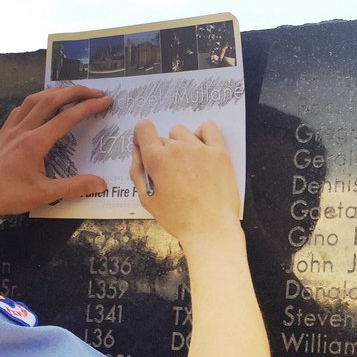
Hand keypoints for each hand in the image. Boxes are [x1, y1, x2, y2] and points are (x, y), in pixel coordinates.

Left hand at [0, 84, 111, 232]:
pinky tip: (42, 105)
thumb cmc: (9, 196)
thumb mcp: (45, 194)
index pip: (67, 118)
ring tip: (72, 92)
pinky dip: (36, 100)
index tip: (105, 101)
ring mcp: (11, 128)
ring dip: (55, 91)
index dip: (88, 107)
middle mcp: (23, 129)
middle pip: (51, 100)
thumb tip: (102, 184)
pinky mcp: (3, 132)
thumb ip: (75, 187)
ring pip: (34, 99)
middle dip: (75, 91)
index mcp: (35, 143)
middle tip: (94, 91)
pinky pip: (21, 108)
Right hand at [129, 119, 240, 248]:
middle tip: (170, 173)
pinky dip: (203, 133)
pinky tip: (202, 148)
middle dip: (163, 152)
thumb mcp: (147, 200)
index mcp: (156, 159)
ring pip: (183, 132)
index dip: (142, 137)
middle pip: (163, 137)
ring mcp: (200, 148)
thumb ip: (138, 172)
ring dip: (181, 143)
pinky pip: (209, 128)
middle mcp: (177, 148)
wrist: (210, 229)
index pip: (143, 127)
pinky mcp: (219, 152)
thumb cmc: (178, 219)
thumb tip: (138, 153)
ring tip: (187, 165)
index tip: (147, 148)